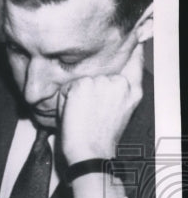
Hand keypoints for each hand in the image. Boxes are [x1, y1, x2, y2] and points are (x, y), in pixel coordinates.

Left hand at [58, 43, 143, 164]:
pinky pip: (68, 86)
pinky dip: (65, 99)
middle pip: (99, 71)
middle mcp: (119, 82)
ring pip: (82, 78)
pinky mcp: (83, 85)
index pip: (133, 59)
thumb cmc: (101, 137)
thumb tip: (108, 72)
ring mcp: (101, 82)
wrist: (90, 153)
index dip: (128, 50)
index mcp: (132, 89)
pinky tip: (74, 113)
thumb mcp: (120, 110)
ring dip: (77, 93)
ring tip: (83, 113)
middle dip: (91, 85)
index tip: (125, 44)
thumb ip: (119, 87)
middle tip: (90, 110)